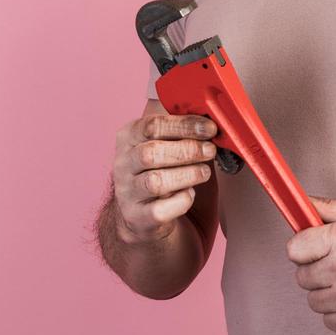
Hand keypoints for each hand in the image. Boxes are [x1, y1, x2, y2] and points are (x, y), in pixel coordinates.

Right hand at [110, 112, 217, 243]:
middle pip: (151, 153)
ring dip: (188, 174)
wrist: (147, 217)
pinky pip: (160, 210)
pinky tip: (190, 194)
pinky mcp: (137, 219)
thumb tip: (213, 115)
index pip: (152, 125)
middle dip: (187, 150)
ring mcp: (127, 193)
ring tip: (204, 172)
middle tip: (210, 150)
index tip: (209, 128)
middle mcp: (122, 165)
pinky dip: (181, 201)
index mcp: (128, 138)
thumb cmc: (165, 172)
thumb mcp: (169, 145)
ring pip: (155, 182)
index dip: (184, 125)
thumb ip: (184, 130)